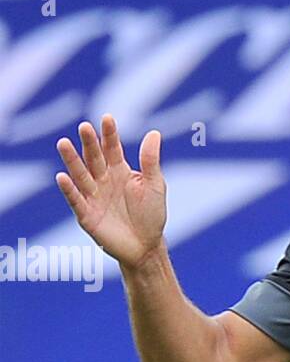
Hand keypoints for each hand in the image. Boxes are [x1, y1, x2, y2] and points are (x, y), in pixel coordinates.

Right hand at [55, 115, 166, 269]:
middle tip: (84, 126)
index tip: (106, 117)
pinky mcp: (87, 215)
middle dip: (89, 143)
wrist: (146, 244)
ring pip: (81, 175)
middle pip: (94, 158)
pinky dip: (69, 189)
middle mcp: (104, 181)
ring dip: (72, 161)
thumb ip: (151, 160)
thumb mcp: (155, 184)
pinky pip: (76, 200)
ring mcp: (94, 197)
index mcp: (121, 171)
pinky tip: (62, 176)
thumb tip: (153, 132)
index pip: (112, 148)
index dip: (109, 134)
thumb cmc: (152, 213)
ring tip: (63, 143)